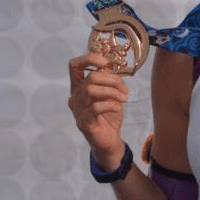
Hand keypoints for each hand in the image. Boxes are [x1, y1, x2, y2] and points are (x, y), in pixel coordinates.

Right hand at [68, 51, 127, 168]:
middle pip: (90, 77)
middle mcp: (75, 96)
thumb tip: (115, 65)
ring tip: (124, 98)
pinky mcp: (83, 122)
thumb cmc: (109, 116)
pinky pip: (96, 107)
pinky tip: (117, 109)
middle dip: (112, 80)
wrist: (109, 141)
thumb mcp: (111, 95)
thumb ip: (109, 81)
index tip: (106, 63)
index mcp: (79, 87)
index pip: (74, 65)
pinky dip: (111, 105)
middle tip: (125, 89)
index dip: (89, 58)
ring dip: (112, 92)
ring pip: (91, 89)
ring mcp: (77, 110)